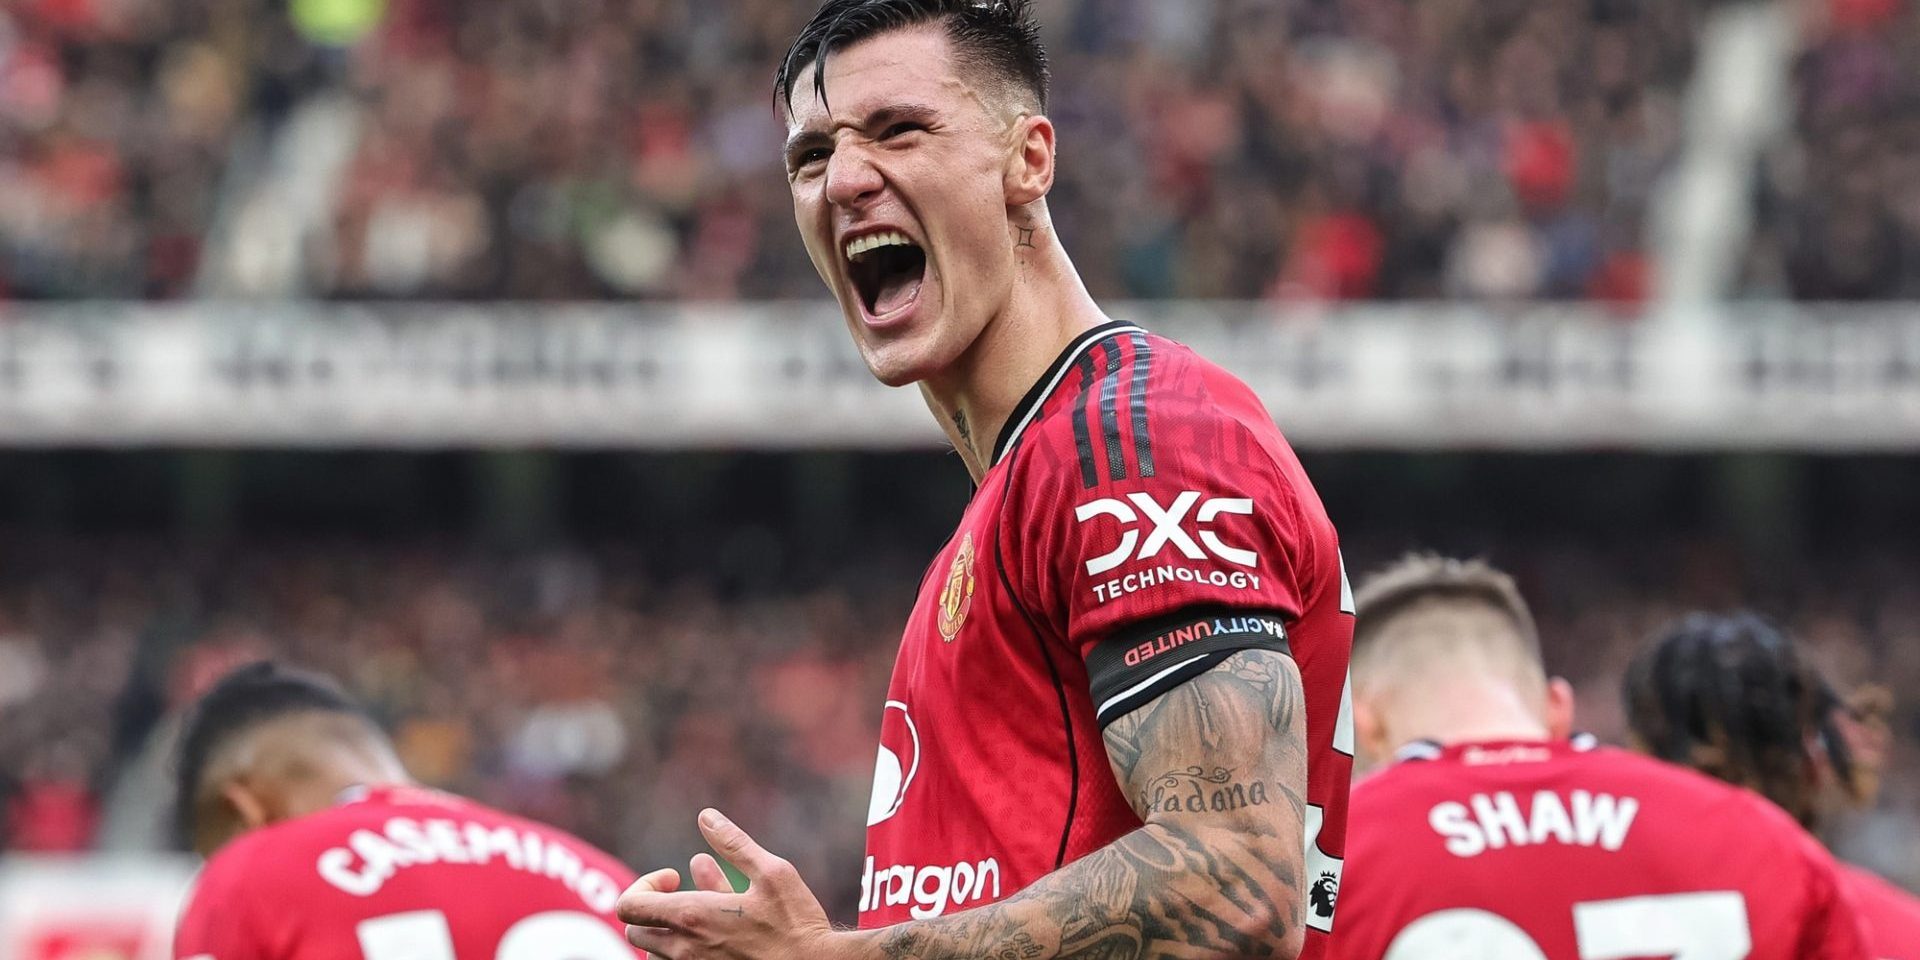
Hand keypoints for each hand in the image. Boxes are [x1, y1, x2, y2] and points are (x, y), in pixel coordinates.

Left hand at [618, 808, 846, 959]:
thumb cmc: (796, 923)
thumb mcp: (771, 872)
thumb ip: (734, 844)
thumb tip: (706, 817)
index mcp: (692, 916)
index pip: (630, 905)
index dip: (644, 884)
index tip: (675, 876)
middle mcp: (685, 950)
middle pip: (636, 932)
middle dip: (652, 907)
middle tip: (681, 892)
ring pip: (656, 954)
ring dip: (668, 930)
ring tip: (699, 913)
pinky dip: (685, 948)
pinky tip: (713, 933)